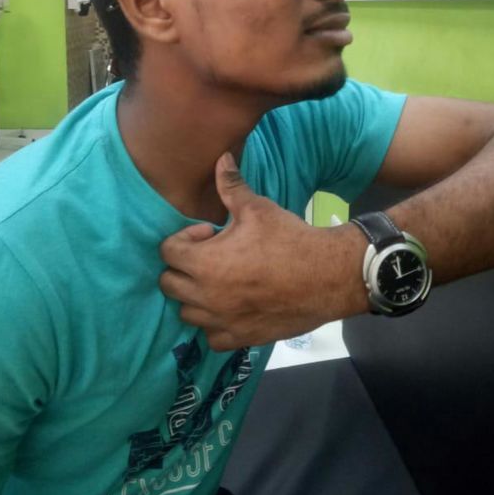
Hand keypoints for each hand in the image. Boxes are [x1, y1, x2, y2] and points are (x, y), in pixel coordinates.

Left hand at [159, 152, 366, 350]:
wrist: (327, 276)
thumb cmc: (289, 239)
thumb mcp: (257, 208)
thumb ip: (231, 185)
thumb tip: (221, 156)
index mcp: (205, 263)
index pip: (167, 252)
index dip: (184, 238)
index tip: (210, 233)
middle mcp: (207, 297)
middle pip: (168, 284)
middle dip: (183, 267)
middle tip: (210, 255)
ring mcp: (223, 321)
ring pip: (187, 313)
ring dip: (195, 296)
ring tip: (219, 280)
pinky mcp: (241, 338)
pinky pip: (212, 338)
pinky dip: (215, 324)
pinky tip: (231, 306)